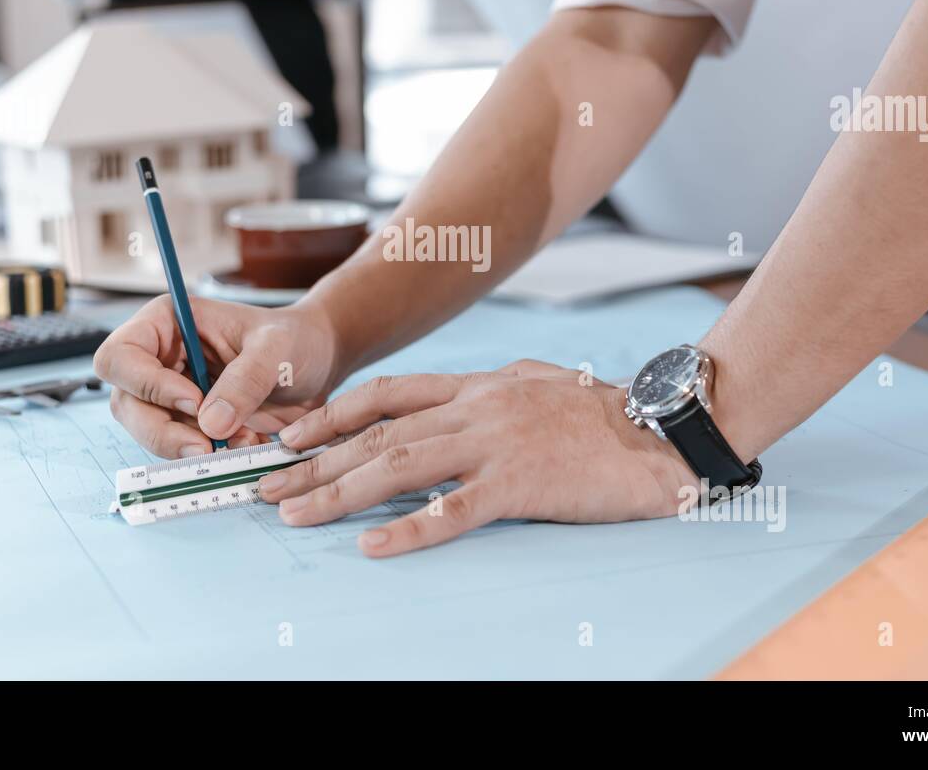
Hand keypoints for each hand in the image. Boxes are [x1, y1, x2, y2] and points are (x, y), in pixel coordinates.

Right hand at [93, 296, 339, 457]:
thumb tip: (210, 424)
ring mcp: (171, 396)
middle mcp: (159, 360)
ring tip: (244, 438)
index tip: (194, 401)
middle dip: (164, 431)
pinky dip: (210, 457)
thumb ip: (246, 379)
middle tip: (207, 447)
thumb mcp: (277, 348)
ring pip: (149, 433)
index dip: (146, 384)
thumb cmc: (295, 340)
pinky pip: (180, 450)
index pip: (121, 356)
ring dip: (191, 447)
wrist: (317, 365)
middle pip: (127, 404)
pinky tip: (247, 443)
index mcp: (166, 323)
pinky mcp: (189, 425)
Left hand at [260, 360, 699, 557]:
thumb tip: (455, 402)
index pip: (386, 395)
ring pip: (399, 465)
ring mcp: (496, 444)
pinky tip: (373, 545)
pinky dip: (410, 529)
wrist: (662, 425)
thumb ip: (488, 392)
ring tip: (294, 513)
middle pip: (375, 434)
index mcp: (477, 386)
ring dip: (339, 491)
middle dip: (314, 461)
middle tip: (265, 486)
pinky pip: (455, 510)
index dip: (331, 416)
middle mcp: (475, 409)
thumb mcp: (536, 383)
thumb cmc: (604, 410)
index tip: (290, 436)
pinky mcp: (522, 484)